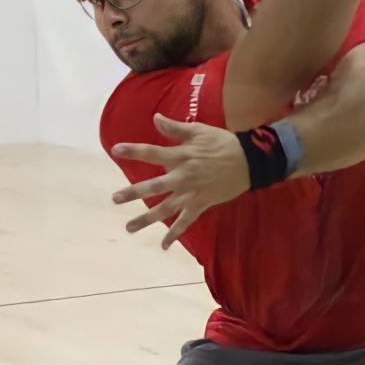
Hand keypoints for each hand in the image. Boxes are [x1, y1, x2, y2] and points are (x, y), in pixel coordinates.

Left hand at [111, 116, 249, 247]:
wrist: (249, 162)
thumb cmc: (222, 143)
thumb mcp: (199, 131)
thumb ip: (176, 128)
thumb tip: (155, 118)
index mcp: (181, 156)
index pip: (153, 152)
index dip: (134, 151)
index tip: (116, 150)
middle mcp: (182, 176)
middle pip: (154, 187)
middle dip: (133, 193)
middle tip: (115, 199)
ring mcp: (191, 193)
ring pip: (165, 209)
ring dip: (146, 219)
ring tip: (129, 228)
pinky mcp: (201, 204)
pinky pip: (186, 222)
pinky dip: (175, 234)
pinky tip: (164, 245)